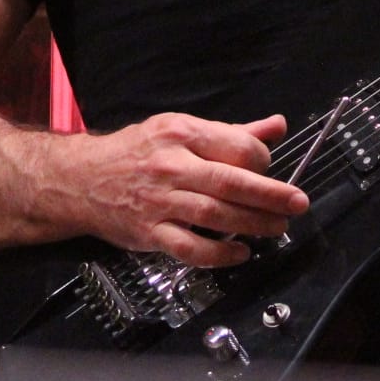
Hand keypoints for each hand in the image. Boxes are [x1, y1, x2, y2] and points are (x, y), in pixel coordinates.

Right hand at [47, 112, 308, 267]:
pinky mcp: (150, 232)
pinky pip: (190, 247)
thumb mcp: (181, 129)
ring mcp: (160, 201)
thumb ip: (232, 132)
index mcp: (182, 133)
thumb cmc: (136, 152)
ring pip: (215, 215)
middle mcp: (171, 166)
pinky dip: (219, 254)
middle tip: (297, 204)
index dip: (263, 160)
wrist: (82, 178)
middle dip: (270, 195)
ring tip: (277, 228)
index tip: (273, 170)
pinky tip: (240, 254)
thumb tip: (276, 126)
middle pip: (230, 181)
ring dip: (252, 224)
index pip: (236, 146)